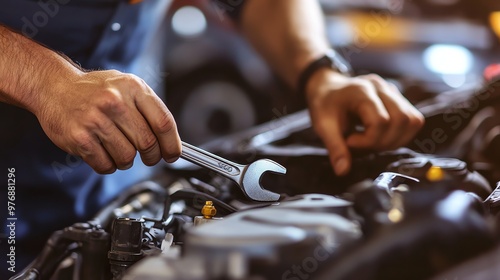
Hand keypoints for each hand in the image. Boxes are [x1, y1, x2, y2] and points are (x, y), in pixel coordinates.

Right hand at [34, 70, 180, 173]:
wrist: (54, 86)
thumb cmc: (96, 90)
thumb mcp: (127, 86)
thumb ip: (149, 109)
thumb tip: (171, 141)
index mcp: (133, 88)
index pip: (164, 123)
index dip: (172, 145)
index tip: (173, 155)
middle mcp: (115, 102)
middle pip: (148, 143)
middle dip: (152, 156)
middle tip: (149, 157)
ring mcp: (96, 120)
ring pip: (127, 157)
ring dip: (127, 161)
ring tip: (119, 149)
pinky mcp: (79, 138)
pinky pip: (105, 165)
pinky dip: (108, 165)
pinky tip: (103, 152)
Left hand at [306, 69, 423, 175]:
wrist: (327, 88)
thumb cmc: (324, 104)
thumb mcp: (323, 126)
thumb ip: (335, 147)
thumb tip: (343, 171)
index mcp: (362, 91)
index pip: (381, 121)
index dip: (368, 140)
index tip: (350, 142)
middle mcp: (381, 88)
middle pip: (402, 120)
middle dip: (383, 142)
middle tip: (362, 144)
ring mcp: (393, 91)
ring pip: (412, 120)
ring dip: (396, 140)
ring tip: (372, 141)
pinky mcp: (399, 98)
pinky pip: (413, 120)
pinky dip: (401, 134)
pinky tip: (381, 137)